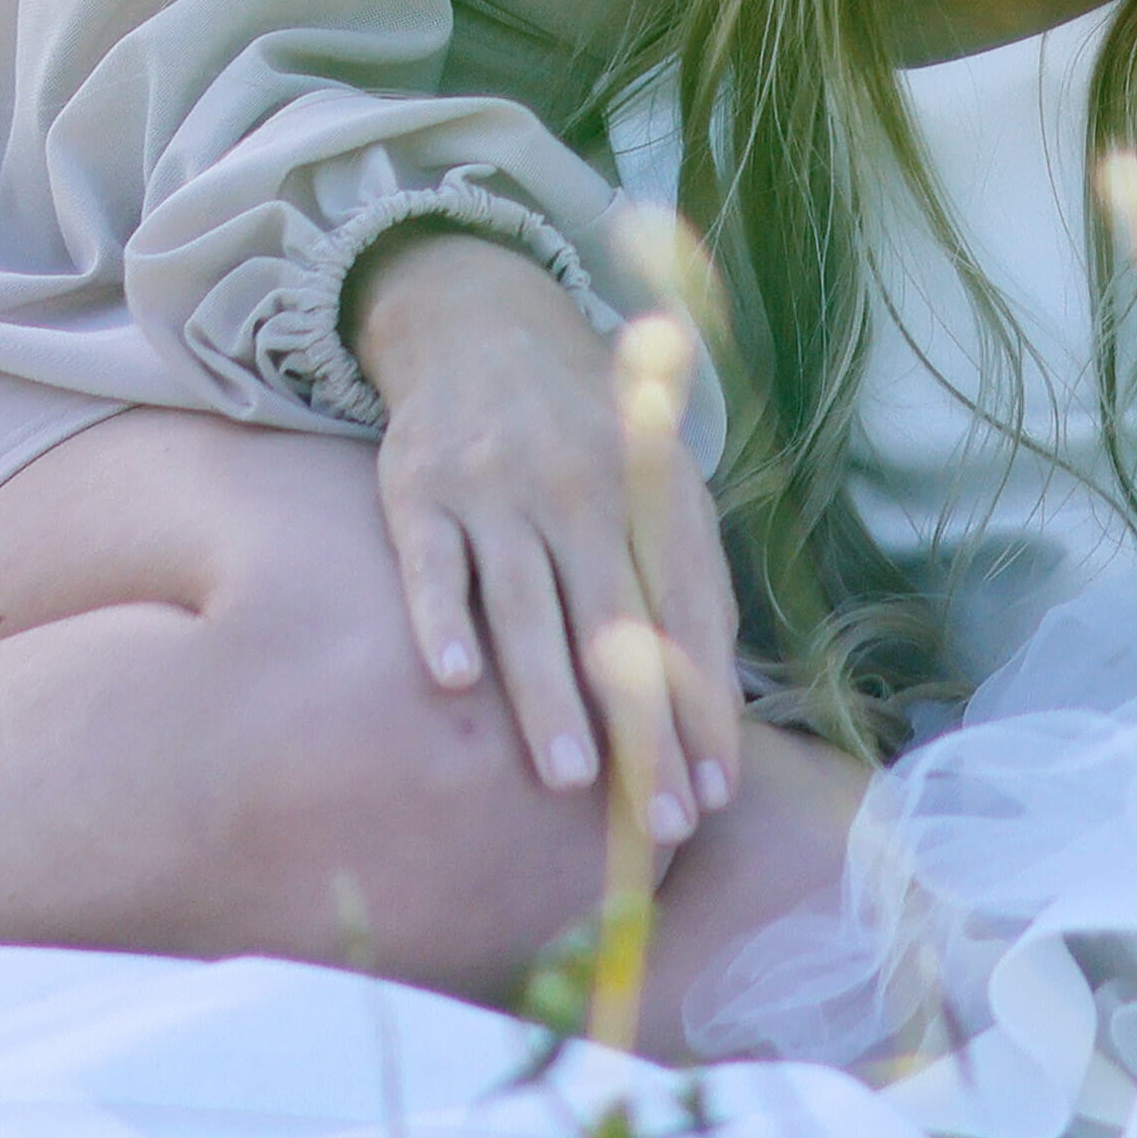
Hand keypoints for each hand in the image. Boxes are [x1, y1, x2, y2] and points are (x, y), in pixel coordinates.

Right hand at [356, 233, 741, 842]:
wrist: (480, 319)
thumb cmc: (588, 435)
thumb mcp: (657, 480)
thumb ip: (685, 580)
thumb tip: (717, 710)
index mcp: (655, 491)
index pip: (690, 615)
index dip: (705, 707)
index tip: (713, 794)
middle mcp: (582, 487)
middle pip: (617, 624)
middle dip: (641, 726)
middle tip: (656, 818)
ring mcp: (497, 487)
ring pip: (527, 604)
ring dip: (548, 693)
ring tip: (566, 778)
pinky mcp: (419, 486)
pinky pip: (431, 563)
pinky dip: (440, 619)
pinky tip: (455, 679)